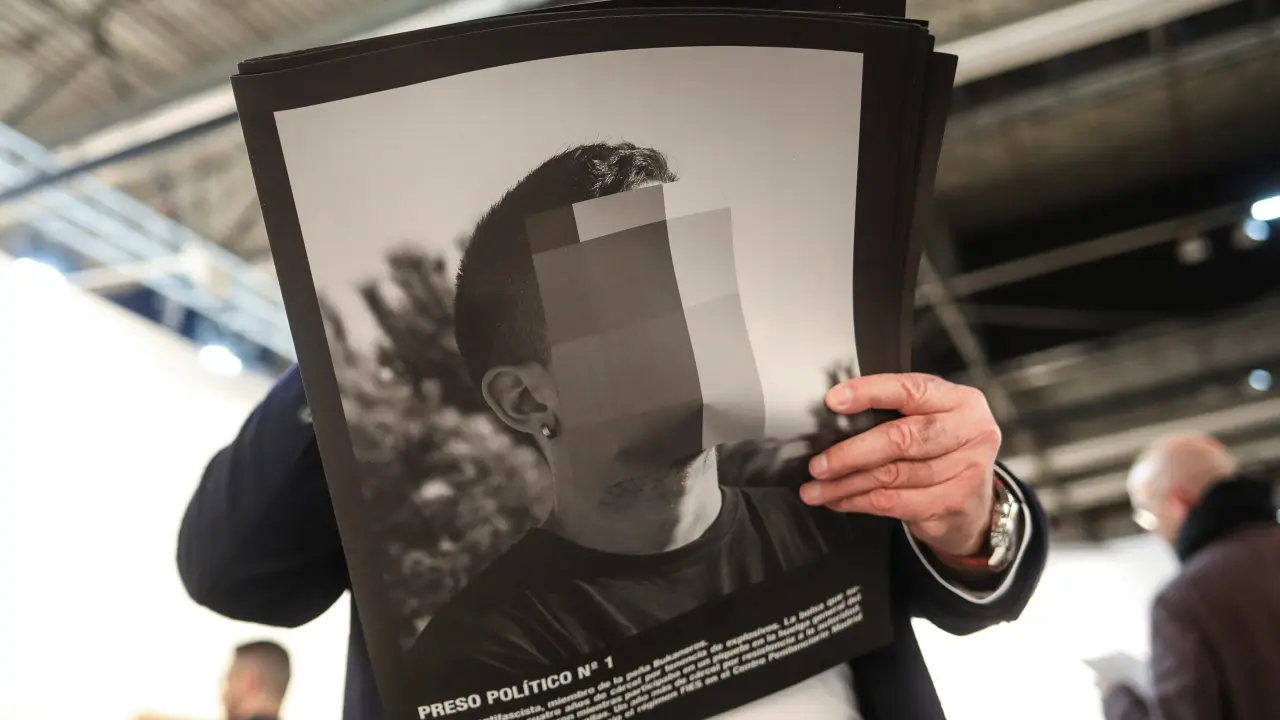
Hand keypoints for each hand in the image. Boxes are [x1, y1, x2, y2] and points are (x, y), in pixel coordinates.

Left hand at [799, 373, 1001, 556]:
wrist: (974, 502)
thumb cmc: (942, 450)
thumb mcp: (930, 419)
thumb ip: (895, 412)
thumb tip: (835, 418)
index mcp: (960, 401)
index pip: (910, 390)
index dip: (869, 393)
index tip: (833, 401)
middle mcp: (970, 432)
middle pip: (900, 439)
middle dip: (850, 453)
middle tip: (817, 465)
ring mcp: (967, 471)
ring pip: (892, 476)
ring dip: (847, 484)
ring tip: (817, 488)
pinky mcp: (954, 504)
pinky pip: (895, 502)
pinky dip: (860, 502)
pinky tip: (841, 500)